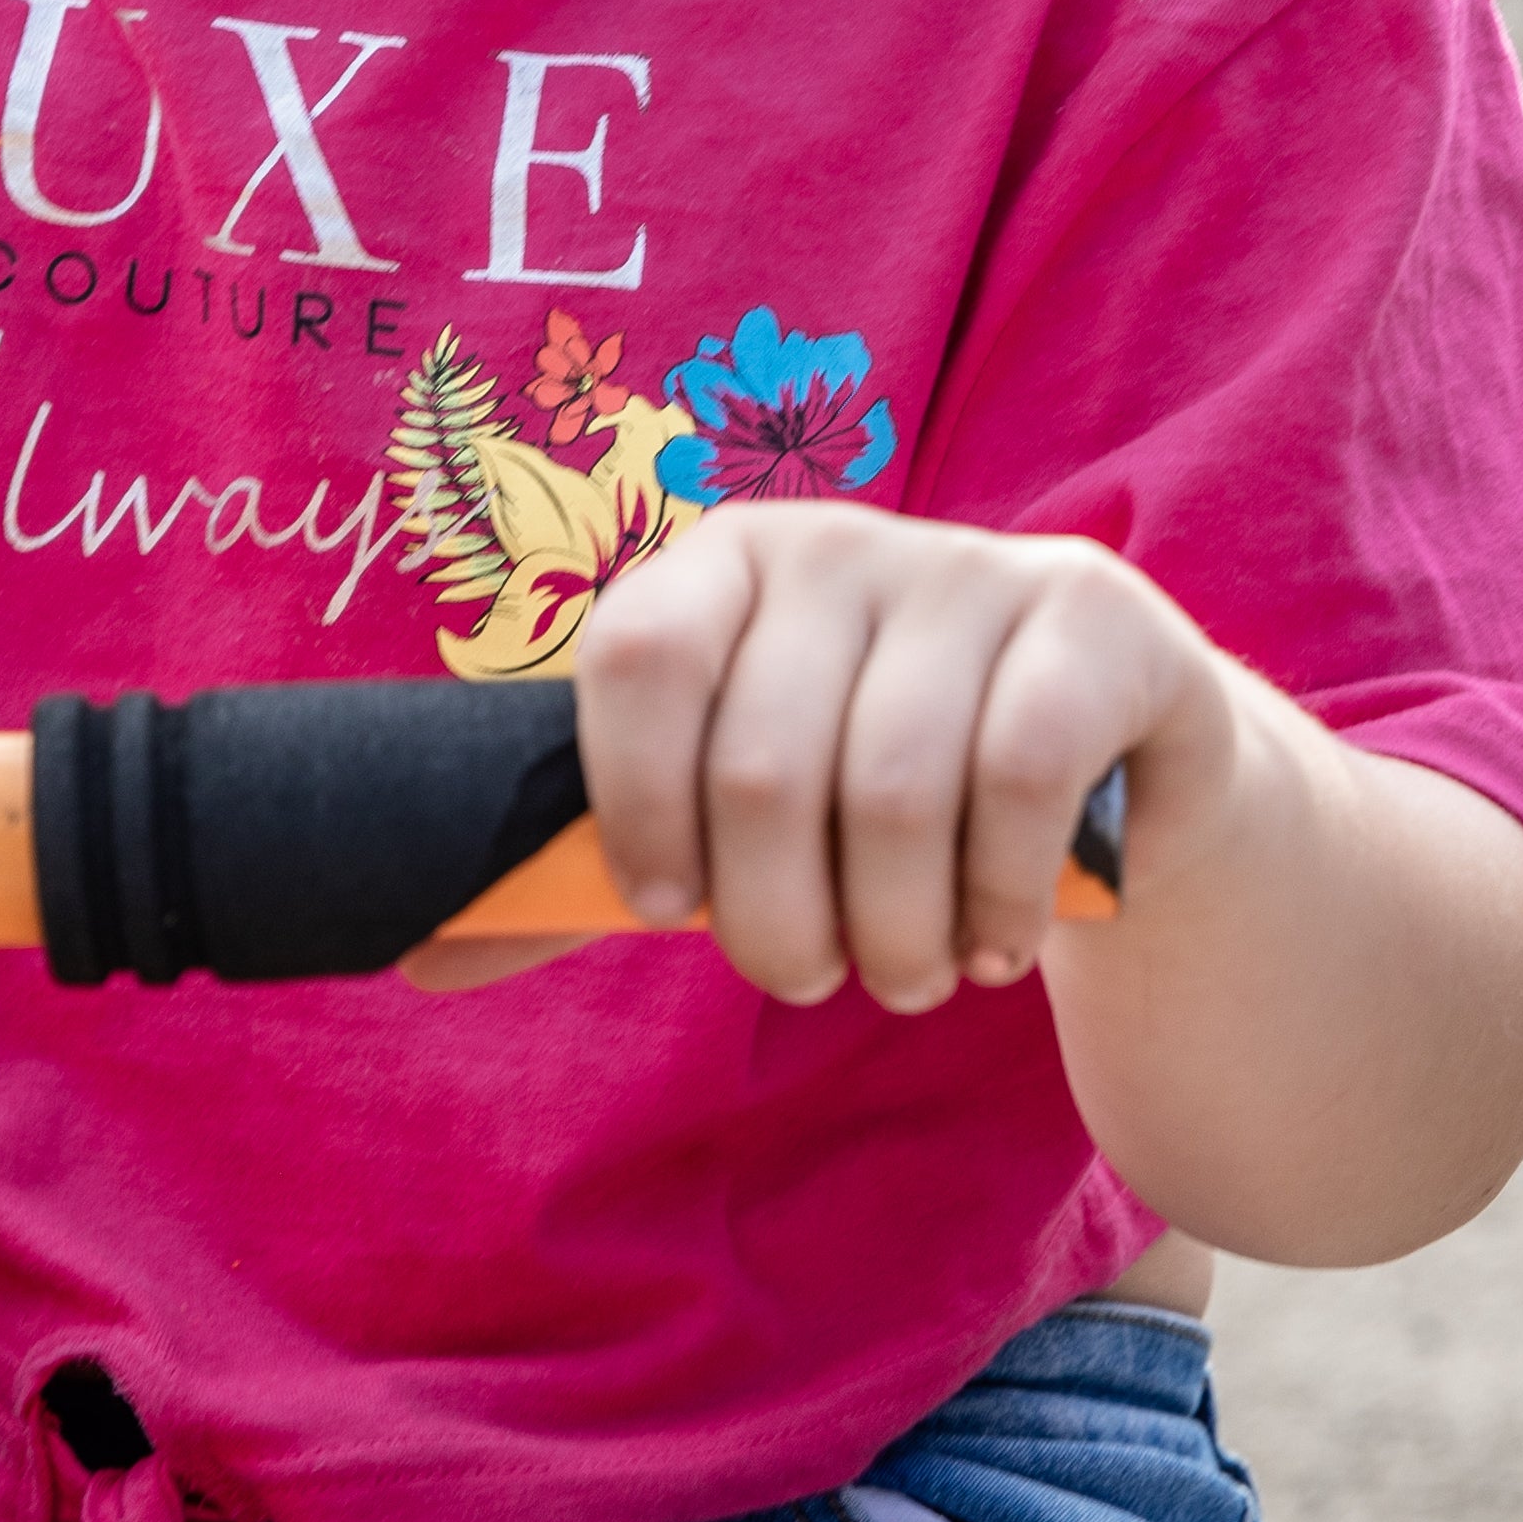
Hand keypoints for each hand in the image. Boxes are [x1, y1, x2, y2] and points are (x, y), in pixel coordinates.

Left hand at [551, 503, 1247, 1015]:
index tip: (668, 909)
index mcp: (720, 566)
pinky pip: (1023, 778)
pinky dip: (1003, 897)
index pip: (636, 658)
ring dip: (897, 935)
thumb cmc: (872, 795)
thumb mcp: (730, 819)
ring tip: (912, 974)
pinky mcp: (1091, 614)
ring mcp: (973, 566)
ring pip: (895, 789)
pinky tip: (1001, 936)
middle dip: (778, 924)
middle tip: (811, 979)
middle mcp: (838, 542)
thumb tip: (416, 956)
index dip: (636, 805)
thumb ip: (587, 877)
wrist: (1106, 763)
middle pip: (764, 764)